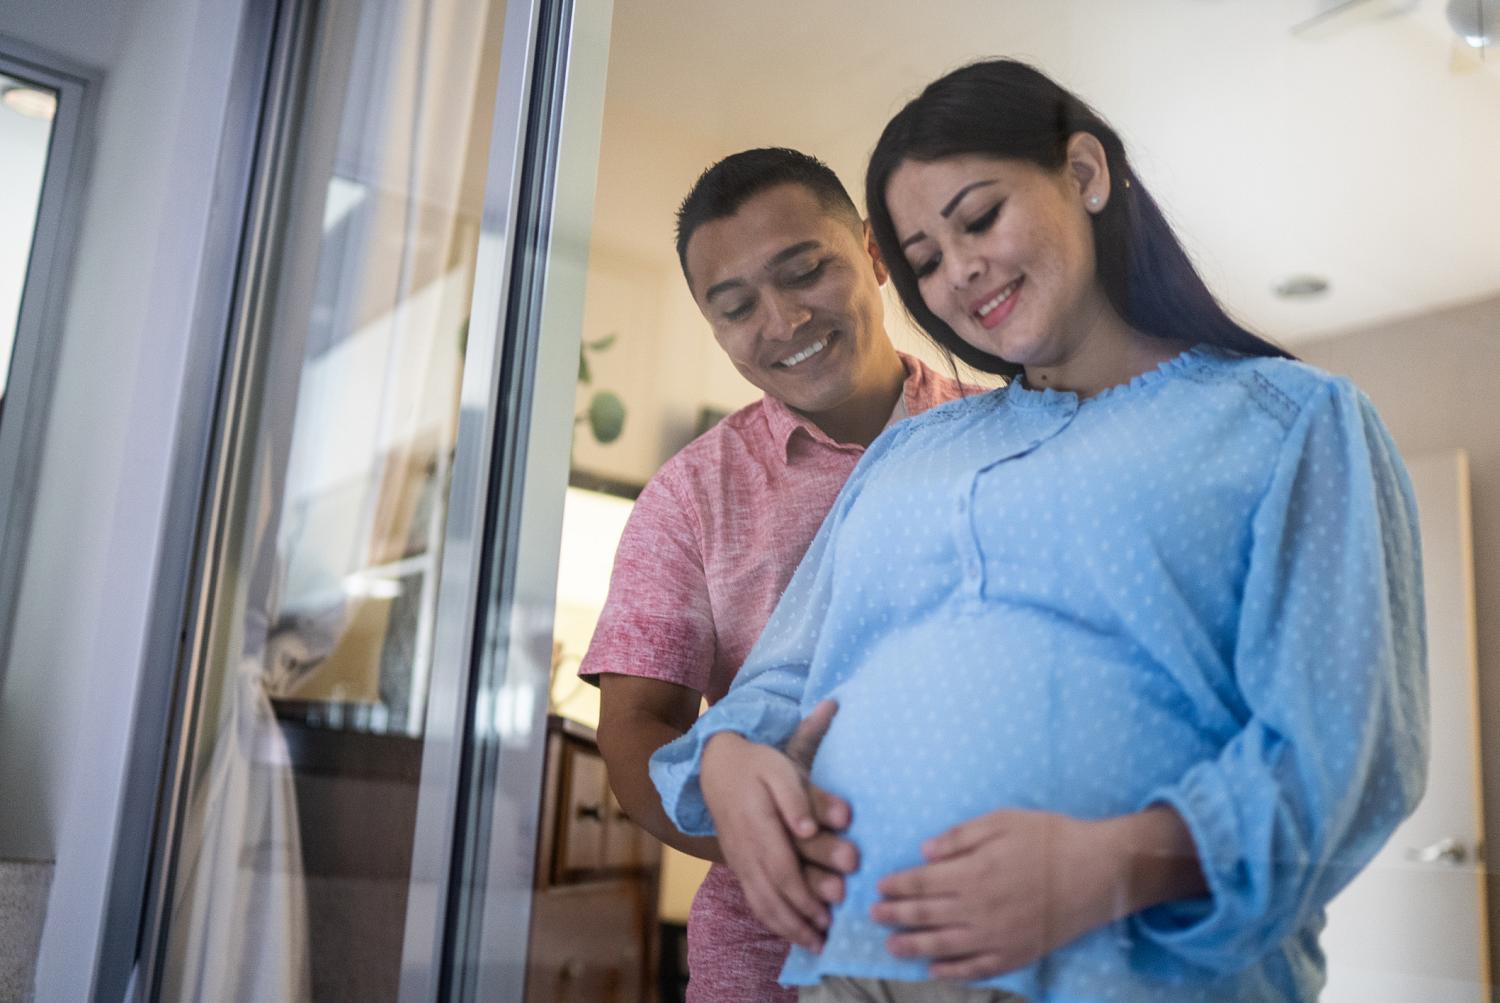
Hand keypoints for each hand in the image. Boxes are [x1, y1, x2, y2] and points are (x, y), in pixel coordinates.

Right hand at [701, 701, 856, 949]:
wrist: (716, 765)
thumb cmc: (757, 765)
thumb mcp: (780, 768)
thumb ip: (798, 797)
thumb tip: (808, 829)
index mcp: (757, 825)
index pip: (781, 869)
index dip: (805, 896)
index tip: (829, 914)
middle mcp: (744, 850)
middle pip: (770, 896)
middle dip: (798, 922)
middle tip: (825, 940)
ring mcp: (738, 860)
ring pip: (759, 902)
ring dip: (786, 927)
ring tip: (813, 944)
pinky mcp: (738, 864)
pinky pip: (753, 898)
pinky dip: (772, 919)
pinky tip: (791, 929)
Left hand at [871, 809, 1130, 979]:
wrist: (1100, 871)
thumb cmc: (1051, 838)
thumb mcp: (1002, 821)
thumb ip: (960, 837)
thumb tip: (924, 852)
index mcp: (973, 872)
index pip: (922, 883)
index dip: (897, 886)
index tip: (879, 887)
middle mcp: (979, 909)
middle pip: (925, 915)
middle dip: (895, 916)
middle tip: (873, 916)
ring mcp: (997, 936)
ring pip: (943, 946)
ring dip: (913, 947)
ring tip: (891, 946)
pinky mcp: (1017, 954)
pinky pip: (976, 969)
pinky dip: (951, 972)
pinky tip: (934, 970)